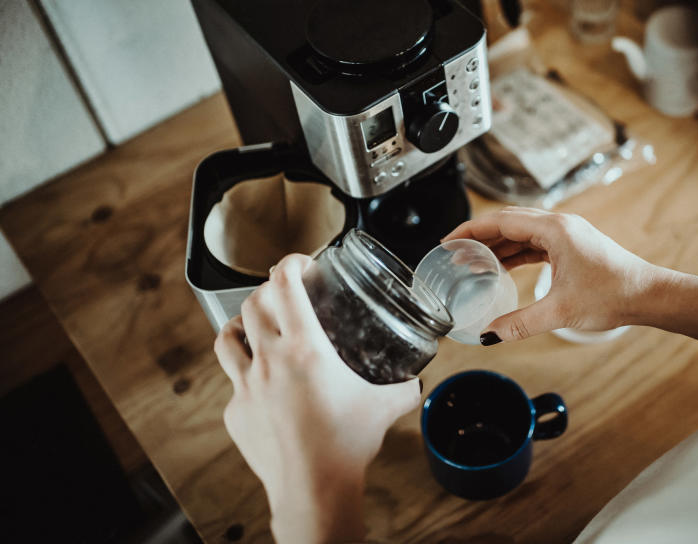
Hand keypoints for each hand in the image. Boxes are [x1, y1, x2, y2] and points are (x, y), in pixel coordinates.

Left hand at [214, 254, 420, 543]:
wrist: (312, 488)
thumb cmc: (346, 444)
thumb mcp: (384, 407)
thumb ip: (403, 388)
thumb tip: (416, 382)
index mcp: (305, 349)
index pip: (284, 286)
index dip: (289, 264)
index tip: (300, 262)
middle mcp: (269, 360)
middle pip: (252, 304)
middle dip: (267, 290)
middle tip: (284, 292)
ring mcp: (245, 386)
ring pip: (227, 337)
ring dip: (240, 324)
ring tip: (254, 326)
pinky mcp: (235, 411)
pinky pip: (232, 381)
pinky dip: (244, 372)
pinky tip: (261, 383)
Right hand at [443, 207, 697, 344]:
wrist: (649, 295)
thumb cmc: (614, 294)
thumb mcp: (561, 311)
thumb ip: (520, 323)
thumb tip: (489, 335)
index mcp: (554, 230)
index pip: (501, 221)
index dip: (470, 230)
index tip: (448, 241)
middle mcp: (559, 225)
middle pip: (508, 223)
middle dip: (479, 236)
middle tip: (454, 252)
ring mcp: (567, 234)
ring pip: (521, 233)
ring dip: (497, 245)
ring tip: (472, 262)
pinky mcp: (572, 246)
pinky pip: (535, 244)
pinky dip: (515, 253)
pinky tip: (502, 267)